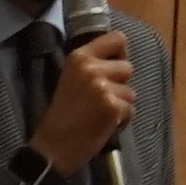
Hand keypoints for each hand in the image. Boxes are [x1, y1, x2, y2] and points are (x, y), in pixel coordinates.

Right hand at [28, 29, 135, 174]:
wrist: (54, 145)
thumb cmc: (63, 113)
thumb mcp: (71, 78)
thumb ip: (92, 65)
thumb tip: (120, 58)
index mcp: (79, 56)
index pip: (117, 38)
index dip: (121, 53)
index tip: (113, 67)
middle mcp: (91, 68)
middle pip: (128, 67)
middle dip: (121, 84)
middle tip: (102, 98)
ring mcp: (103, 87)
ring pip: (131, 91)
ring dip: (121, 104)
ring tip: (101, 113)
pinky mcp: (113, 107)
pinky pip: (131, 109)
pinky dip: (122, 120)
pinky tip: (104, 124)